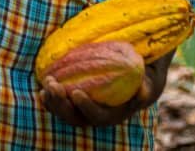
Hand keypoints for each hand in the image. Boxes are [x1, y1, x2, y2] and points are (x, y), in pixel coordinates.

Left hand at [39, 51, 171, 127]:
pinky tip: (44, 86)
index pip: (99, 117)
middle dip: (62, 105)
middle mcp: (98, 116)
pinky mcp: (75, 101)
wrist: (135, 77)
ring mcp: (84, 110)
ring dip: (54, 101)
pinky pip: (60, 104)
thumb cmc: (144, 78)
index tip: (76, 93)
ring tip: (47, 84)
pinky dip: (50, 98)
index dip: (87, 108)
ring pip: (65, 113)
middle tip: (54, 86)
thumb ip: (147, 87)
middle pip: (77, 118)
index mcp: (115, 115)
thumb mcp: (151, 81)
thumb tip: (142, 93)